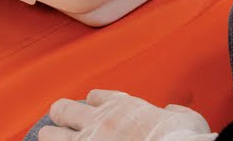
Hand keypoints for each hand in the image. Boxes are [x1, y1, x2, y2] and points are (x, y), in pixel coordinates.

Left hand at [39, 90, 216, 140]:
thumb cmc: (182, 140)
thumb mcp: (187, 119)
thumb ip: (175, 112)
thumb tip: (173, 112)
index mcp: (124, 107)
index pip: (96, 97)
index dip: (94, 103)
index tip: (94, 107)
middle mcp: (100, 122)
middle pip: (64, 109)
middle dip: (60, 115)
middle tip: (58, 120)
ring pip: (51, 135)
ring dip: (49, 136)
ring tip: (45, 136)